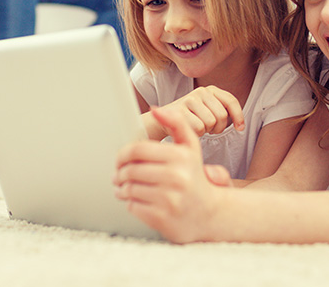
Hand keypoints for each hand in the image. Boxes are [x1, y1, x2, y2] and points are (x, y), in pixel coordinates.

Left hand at [115, 107, 223, 242]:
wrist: (209, 214)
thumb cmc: (194, 178)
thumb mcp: (191, 148)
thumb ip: (177, 124)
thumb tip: (156, 110)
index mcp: (181, 157)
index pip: (138, 149)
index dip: (123, 154)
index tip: (120, 159)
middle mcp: (177, 177)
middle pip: (131, 170)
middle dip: (120, 172)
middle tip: (119, 174)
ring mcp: (169, 199)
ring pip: (129, 188)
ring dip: (122, 188)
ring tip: (124, 187)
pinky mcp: (162, 218)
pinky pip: (133, 206)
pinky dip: (130, 203)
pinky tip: (135, 200)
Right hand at [147, 86, 244, 139]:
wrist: (163, 120)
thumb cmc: (191, 118)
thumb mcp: (208, 110)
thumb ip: (223, 111)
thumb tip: (241, 125)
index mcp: (210, 90)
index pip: (231, 101)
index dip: (238, 116)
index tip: (240, 128)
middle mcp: (200, 91)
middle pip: (222, 116)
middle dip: (219, 128)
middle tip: (210, 130)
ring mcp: (189, 99)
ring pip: (210, 123)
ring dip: (206, 131)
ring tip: (198, 127)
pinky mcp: (180, 110)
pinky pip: (199, 128)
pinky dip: (196, 133)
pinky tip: (189, 128)